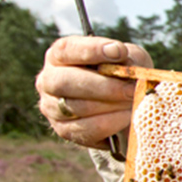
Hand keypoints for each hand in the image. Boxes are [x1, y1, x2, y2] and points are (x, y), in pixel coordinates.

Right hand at [35, 36, 152, 149]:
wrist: (122, 106)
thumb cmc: (122, 76)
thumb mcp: (129, 60)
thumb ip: (128, 60)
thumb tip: (126, 67)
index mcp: (59, 55)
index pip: (67, 50)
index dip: (93, 50)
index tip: (119, 52)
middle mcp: (48, 80)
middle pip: (66, 82)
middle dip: (104, 86)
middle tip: (131, 90)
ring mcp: (52, 108)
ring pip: (78, 108)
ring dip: (111, 106)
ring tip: (133, 102)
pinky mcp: (64, 130)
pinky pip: (88, 129)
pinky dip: (112, 123)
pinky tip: (127, 117)